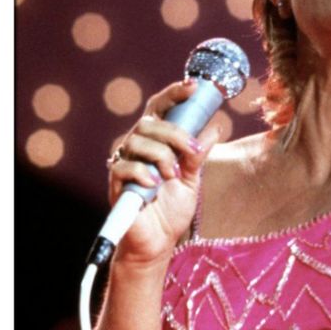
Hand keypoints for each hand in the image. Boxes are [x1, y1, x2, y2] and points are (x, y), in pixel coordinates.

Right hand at [106, 79, 220, 264]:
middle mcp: (137, 148)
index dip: (174, 94)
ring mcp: (124, 164)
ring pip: (137, 140)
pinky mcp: (115, 183)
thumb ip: (199, 155)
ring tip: (174, 175)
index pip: (160, 109)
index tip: (194, 87)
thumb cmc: (172, 209)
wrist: (158, 242)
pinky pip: (124, 166)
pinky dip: (143, 171)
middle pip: (148, 122)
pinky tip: (156, 183)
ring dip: (162, 155)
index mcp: (156, 142)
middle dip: (173, 132)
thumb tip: (215, 127)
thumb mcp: (193, 179)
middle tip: (191, 149)